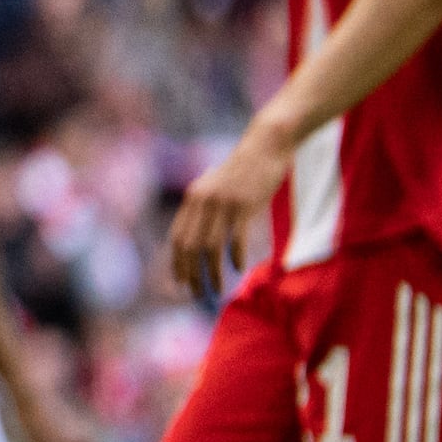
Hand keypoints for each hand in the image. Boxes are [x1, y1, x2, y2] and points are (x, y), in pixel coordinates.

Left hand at [163, 117, 293, 301]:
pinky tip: (238, 267)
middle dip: (191, 274)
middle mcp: (202, 200)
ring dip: (211, 273)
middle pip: (189, 246)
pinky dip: (234, 257)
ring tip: (217, 289)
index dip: (177, 262)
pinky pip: (234, 239)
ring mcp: (222, 202)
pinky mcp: (244, 205)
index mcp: (193, 198)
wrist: (265, 147)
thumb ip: (205, 208)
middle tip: (198, 294)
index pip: (177, 238)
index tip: (182, 282)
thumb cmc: (243, 172)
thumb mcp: (216, 187)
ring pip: (210, 247)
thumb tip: (198, 237)